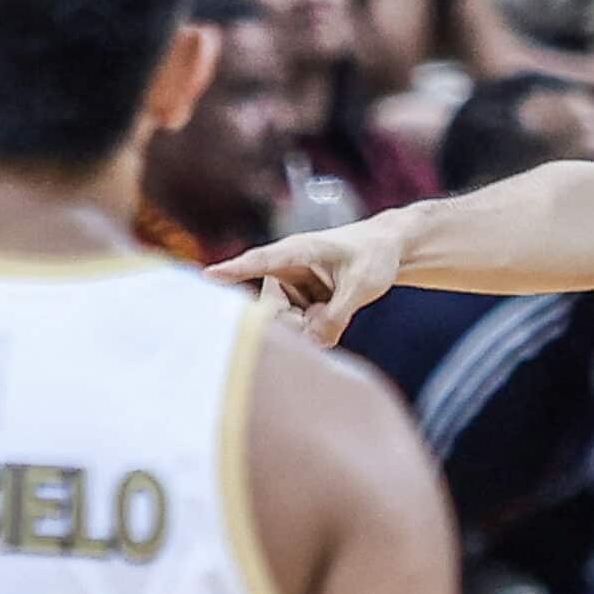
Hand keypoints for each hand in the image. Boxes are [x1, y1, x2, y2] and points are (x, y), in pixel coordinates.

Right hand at [210, 214, 409, 345]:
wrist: (385, 250)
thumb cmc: (374, 255)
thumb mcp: (363, 284)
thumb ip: (338, 314)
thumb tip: (312, 343)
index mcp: (299, 250)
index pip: (261, 261)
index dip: (235, 269)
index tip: (208, 275)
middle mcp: (284, 266)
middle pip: (270, 309)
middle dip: (294, 325)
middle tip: (324, 322)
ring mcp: (287, 285)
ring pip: (282, 322)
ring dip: (308, 328)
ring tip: (334, 308)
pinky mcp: (294, 300)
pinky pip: (295, 327)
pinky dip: (314, 330)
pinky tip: (331, 313)